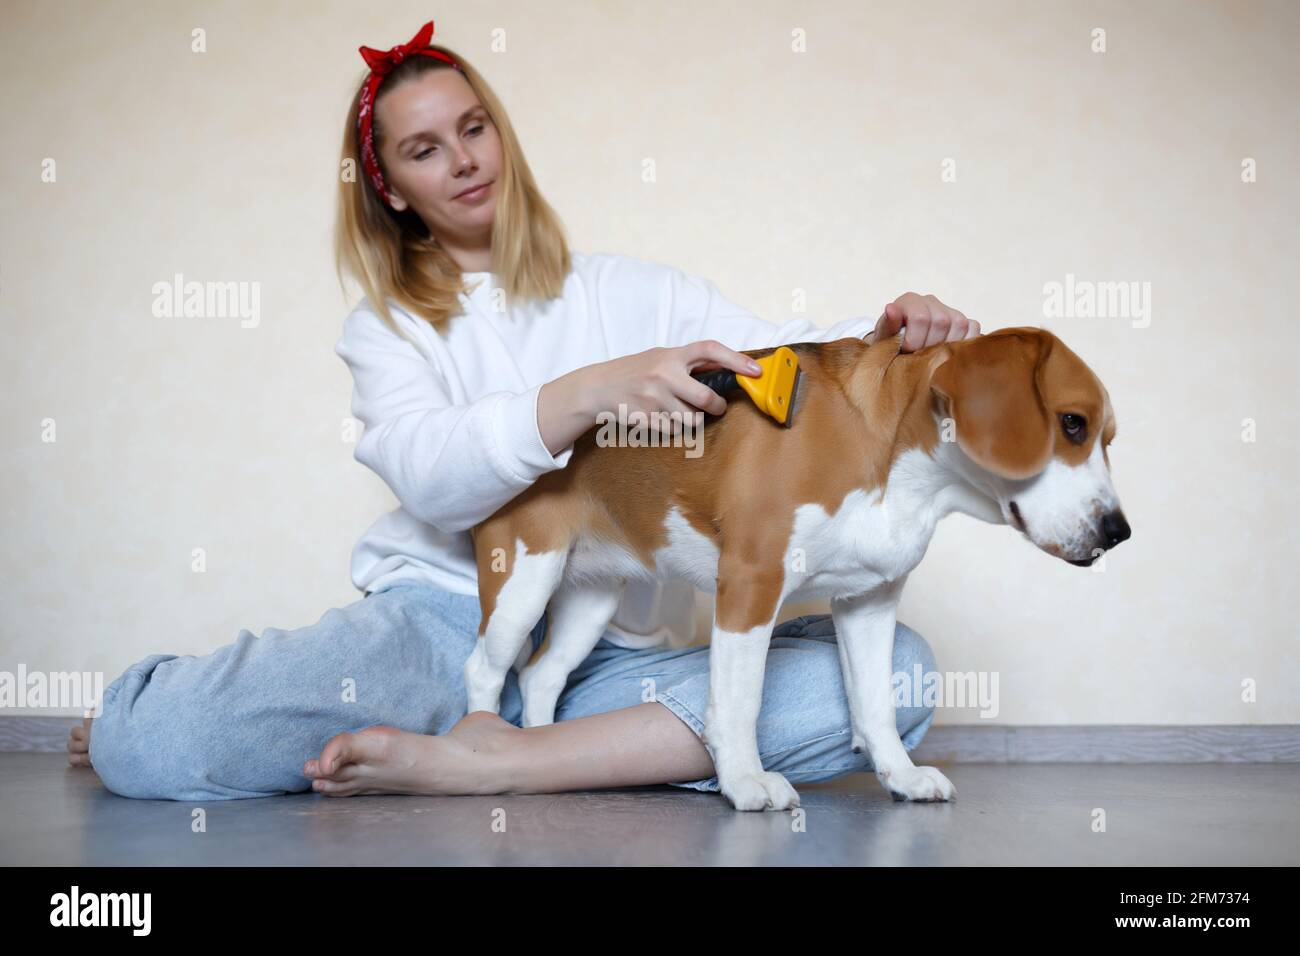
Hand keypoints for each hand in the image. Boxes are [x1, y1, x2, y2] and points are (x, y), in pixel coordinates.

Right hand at [584, 340, 762, 427]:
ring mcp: (654, 398)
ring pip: (691, 420)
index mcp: (671, 355)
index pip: (710, 350)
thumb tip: (727, 370)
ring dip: (691, 420)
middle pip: (706, 399)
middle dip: (716, 407)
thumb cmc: (635, 371)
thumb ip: (689, 363)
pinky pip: (673, 431)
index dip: (736, 360)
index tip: (755, 371)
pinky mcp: (645, 418)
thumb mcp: (660, 358)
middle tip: (715, 408)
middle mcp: (663, 374)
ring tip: (676, 411)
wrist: (598, 387)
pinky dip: (672, 428)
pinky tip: (660, 418)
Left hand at [868, 293, 980, 351]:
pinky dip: (964, 343)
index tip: (906, 351)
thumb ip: (887, 325)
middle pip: (942, 321)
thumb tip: (891, 308)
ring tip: (931, 355)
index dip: (914, 340)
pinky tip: (946, 351)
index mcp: (909, 301)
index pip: (921, 318)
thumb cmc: (889, 344)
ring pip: (959, 324)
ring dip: (946, 345)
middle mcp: (930, 301)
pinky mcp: (963, 321)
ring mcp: (948, 310)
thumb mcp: (883, 338)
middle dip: (929, 345)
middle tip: (918, 356)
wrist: (897, 350)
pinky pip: (973, 328)